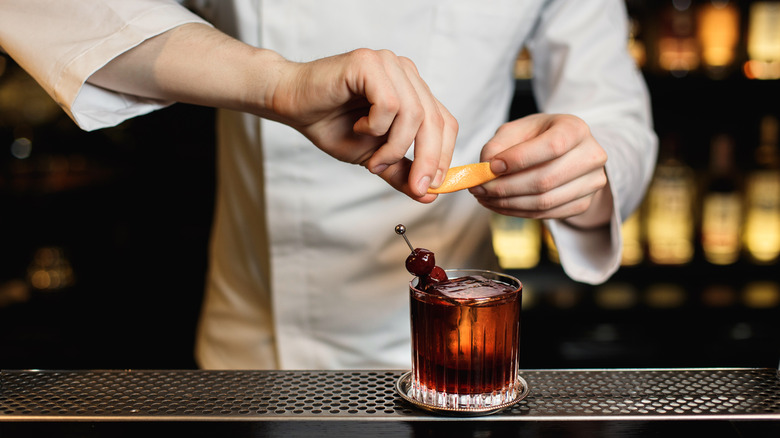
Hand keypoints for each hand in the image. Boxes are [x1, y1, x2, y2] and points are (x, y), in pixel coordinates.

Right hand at [268, 49, 457, 200]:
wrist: (291, 104)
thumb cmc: (330, 124)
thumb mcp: (373, 157)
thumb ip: (400, 171)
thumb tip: (428, 196)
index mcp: (413, 90)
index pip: (445, 123)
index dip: (445, 156)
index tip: (433, 187)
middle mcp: (406, 73)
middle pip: (435, 120)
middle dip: (428, 159)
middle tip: (416, 186)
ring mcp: (389, 64)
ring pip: (414, 114)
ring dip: (395, 147)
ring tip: (372, 160)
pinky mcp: (369, 63)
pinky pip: (389, 104)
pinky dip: (376, 127)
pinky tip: (359, 128)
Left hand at [470, 114, 610, 227]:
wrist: (566, 153)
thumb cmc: (538, 137)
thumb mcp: (517, 130)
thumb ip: (498, 144)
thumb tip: (486, 168)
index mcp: (576, 129)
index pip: (552, 146)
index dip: (519, 159)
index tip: (491, 167)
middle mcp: (591, 155)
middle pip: (546, 179)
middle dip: (505, 188)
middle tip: (478, 188)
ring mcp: (591, 183)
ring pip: (544, 202)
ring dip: (508, 204)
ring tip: (484, 198)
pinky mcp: (583, 204)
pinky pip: (546, 214)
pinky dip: (517, 212)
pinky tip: (499, 205)